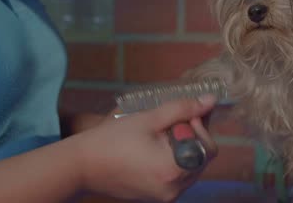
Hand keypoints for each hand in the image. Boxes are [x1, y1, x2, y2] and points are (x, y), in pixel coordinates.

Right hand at [71, 95, 217, 201]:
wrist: (81, 166)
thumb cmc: (112, 140)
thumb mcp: (149, 118)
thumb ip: (183, 108)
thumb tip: (211, 100)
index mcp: (174, 171)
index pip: (209, 149)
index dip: (200, 128)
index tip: (182, 116)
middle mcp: (174, 189)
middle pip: (202, 158)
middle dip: (192, 137)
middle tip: (169, 124)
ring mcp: (166, 196)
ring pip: (191, 166)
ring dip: (183, 148)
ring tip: (159, 137)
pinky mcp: (157, 197)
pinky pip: (178, 176)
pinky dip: (174, 160)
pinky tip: (154, 149)